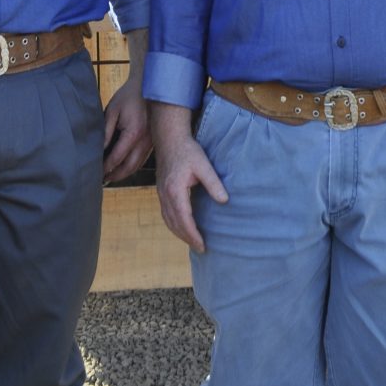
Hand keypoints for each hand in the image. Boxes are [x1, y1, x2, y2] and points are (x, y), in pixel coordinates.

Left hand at [102, 77, 151, 183]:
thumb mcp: (112, 110)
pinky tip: (124, 166)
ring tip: (112, 176)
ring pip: (138, 165)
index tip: (97, 172)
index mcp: (134, 133)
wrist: (147, 86)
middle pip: (129, 167)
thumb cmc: (128, 96)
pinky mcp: (153, 141)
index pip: (118, 157)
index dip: (106, 166)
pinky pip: (143, 158)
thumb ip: (106, 131)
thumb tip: (99, 150)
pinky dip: (133, 166)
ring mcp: (151, 142)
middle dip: (116, 175)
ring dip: (125, 173)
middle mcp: (145, 140)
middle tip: (104, 180)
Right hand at [150, 101, 227, 252]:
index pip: (184, 219)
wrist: (169, 137)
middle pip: (174, 224)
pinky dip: (173, 224)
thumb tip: (224, 201)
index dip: (193, 235)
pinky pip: (165, 213)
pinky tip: (181, 226)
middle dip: (187, 238)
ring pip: (168, 220)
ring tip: (192, 241)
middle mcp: (165, 195)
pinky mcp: (161, 190)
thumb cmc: (187, 150)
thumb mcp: (203, 165)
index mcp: (175, 190)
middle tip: (201, 248)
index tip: (203, 246)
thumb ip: (213, 183)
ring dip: (179, 233)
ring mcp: (161, 193)